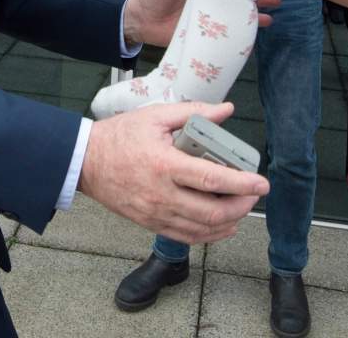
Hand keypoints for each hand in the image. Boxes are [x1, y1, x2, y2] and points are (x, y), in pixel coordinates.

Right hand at [78, 101, 269, 242]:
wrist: (85, 161)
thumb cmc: (120, 136)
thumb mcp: (156, 116)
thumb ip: (194, 112)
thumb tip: (226, 110)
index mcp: (165, 165)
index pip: (212, 180)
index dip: (241, 184)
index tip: (261, 183)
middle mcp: (162, 194)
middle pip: (211, 211)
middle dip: (241, 206)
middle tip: (254, 195)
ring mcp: (155, 213)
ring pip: (201, 229)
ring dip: (229, 221)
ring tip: (242, 208)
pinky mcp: (150, 224)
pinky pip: (185, 237)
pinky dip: (209, 235)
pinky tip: (223, 226)